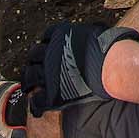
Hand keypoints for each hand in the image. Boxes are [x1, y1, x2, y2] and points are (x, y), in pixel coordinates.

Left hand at [24, 23, 138, 112]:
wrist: (110, 67)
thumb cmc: (109, 48)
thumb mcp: (97, 31)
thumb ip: (88, 32)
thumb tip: (96, 29)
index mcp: (61, 34)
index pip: (47, 36)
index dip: (47, 43)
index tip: (46, 48)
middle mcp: (50, 52)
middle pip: (34, 55)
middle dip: (34, 61)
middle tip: (34, 67)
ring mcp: (49, 73)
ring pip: (30, 76)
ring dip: (28, 81)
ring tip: (29, 86)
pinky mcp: (52, 93)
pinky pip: (37, 100)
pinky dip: (35, 104)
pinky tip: (37, 108)